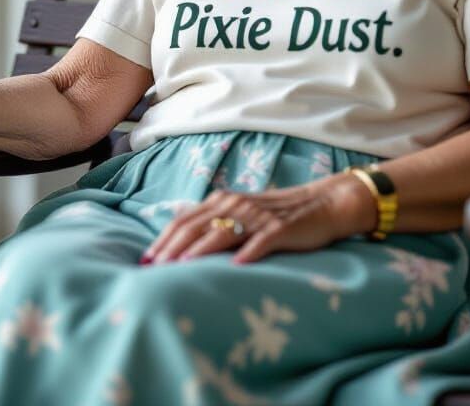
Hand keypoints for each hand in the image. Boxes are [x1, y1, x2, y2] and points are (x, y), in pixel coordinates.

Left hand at [141, 173, 377, 265]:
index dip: (163, 238)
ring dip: (199, 251)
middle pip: (196, 226)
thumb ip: (217, 223)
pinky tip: (236, 266)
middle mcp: (237, 205)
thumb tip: (183, 246)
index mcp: (224, 200)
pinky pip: (261, 241)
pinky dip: (248, 252)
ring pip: (222, 233)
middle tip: (153, 269)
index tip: (145, 260)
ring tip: (181, 268)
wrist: (323, 203)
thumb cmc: (279, 214)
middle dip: (172, 248)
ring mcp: (258, 217)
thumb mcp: (243, 213)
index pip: (185, 219)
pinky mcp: (281, 229)